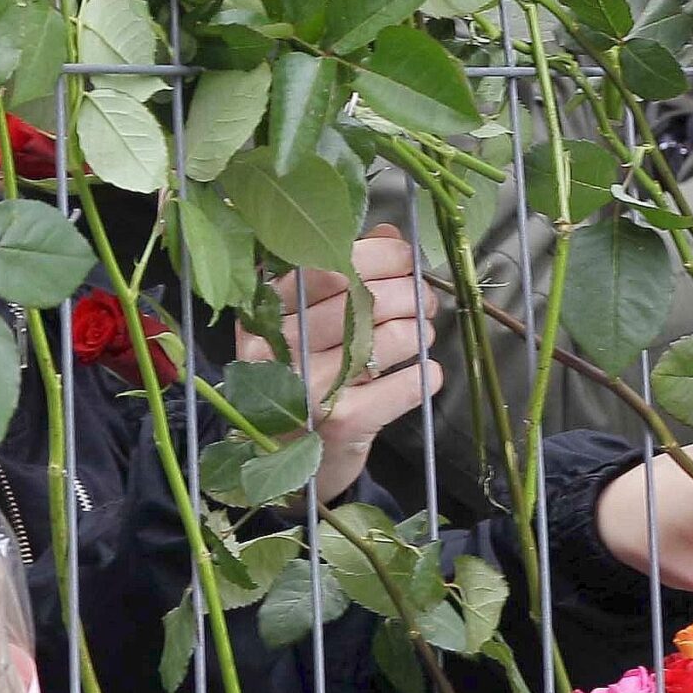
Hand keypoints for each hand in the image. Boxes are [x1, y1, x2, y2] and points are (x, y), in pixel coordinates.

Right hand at [236, 230, 441, 502]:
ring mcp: (308, 388)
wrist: (287, 456)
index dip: (380, 255)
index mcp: (266, 310)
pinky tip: (423, 373)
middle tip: (424, 299)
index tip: (406, 259)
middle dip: (411, 290)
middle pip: (365, 297)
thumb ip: (345, 269)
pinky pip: (407, 383)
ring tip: (418, 334)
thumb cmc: (303, 373)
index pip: (328, 264)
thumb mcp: (307, 319)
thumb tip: (389, 236)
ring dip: (420, 329)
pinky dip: (426, 374)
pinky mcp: (341, 424)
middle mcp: (279, 347)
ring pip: (391, 335)